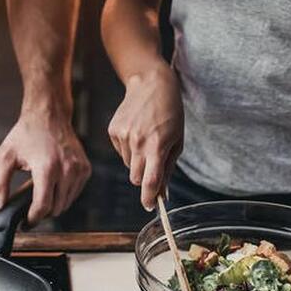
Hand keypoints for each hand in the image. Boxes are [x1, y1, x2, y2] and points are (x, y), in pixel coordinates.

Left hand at [0, 111, 90, 224]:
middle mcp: (67, 169)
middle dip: (42, 211)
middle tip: (30, 205)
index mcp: (47, 167)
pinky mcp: (86, 169)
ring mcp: (79, 169)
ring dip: (54, 203)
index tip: (26, 222)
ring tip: (40, 192)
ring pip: (67, 203)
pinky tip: (53, 184)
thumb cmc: (26, 133)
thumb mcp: (5, 156)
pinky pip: (75, 193)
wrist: (48, 115)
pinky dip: (64, 194)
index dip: (32, 219)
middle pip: (56, 208)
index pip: (43, 206)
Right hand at [107, 64, 182, 209]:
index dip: (150, 198)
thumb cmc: (170, 113)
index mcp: (157, 146)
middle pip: (136, 178)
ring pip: (128, 165)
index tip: (151, 206)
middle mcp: (137, 142)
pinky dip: (128, 148)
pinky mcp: (113, 131)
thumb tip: (162, 192)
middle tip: (153, 165)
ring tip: (146, 139)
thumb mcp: (177, 141)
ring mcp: (123, 136)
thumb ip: (168, 168)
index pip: (151, 180)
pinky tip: (136, 131)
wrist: (150, 84)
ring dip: (137, 160)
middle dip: (145, 178)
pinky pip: (120, 152)